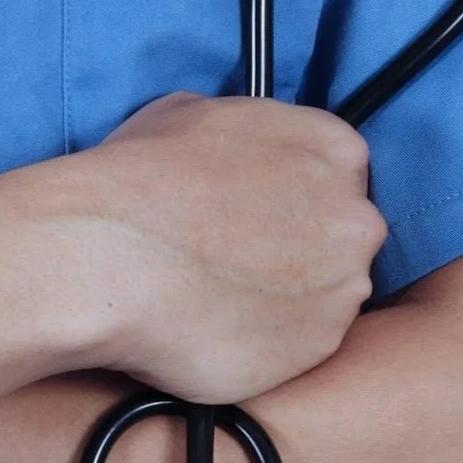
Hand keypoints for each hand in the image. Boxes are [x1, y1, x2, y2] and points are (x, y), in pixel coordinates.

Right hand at [21, 92, 386, 402]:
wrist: (106, 260)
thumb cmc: (138, 182)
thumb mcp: (192, 115)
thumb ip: (247, 135)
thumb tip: (240, 152)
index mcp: (336, 150)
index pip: (343, 176)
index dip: (300, 200)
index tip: (267, 218)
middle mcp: (356, 219)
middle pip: (345, 238)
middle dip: (304, 251)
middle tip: (242, 262)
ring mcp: (344, 287)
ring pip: (330, 296)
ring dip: (290, 301)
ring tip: (223, 301)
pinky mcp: (319, 346)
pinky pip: (304, 346)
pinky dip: (272, 344)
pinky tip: (221, 330)